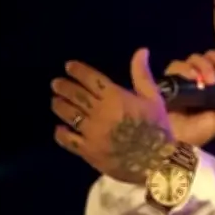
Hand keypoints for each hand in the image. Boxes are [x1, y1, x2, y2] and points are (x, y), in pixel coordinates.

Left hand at [51, 48, 172, 184]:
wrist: (158, 163)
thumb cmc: (158, 129)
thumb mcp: (153, 99)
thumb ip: (142, 75)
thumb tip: (140, 51)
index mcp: (116, 97)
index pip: (91, 78)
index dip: (78, 71)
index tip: (69, 67)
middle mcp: (100, 112)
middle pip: (75, 94)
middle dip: (63, 86)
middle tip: (56, 83)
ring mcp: (92, 132)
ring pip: (69, 114)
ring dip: (60, 105)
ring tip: (55, 102)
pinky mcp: (88, 150)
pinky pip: (68, 139)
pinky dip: (61, 133)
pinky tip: (59, 128)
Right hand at [163, 50, 214, 146]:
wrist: (171, 141)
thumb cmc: (194, 134)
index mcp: (212, 87)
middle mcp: (198, 79)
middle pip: (208, 57)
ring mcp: (183, 78)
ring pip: (193, 59)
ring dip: (203, 65)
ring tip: (206, 81)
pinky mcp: (168, 80)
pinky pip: (175, 66)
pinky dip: (185, 68)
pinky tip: (192, 77)